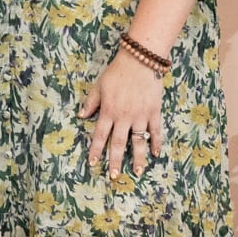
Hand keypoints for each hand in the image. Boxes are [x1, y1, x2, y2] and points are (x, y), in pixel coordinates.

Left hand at [77, 52, 165, 178]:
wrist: (141, 60)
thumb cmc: (117, 72)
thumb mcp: (99, 85)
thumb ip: (91, 102)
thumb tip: (81, 116)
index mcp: (108, 111)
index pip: (100, 135)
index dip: (95, 150)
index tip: (92, 163)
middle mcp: (124, 117)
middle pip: (118, 143)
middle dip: (114, 161)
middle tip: (114, 176)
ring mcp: (140, 116)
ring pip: (138, 142)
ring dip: (137, 158)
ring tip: (137, 172)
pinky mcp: (154, 112)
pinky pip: (155, 131)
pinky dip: (156, 143)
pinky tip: (155, 154)